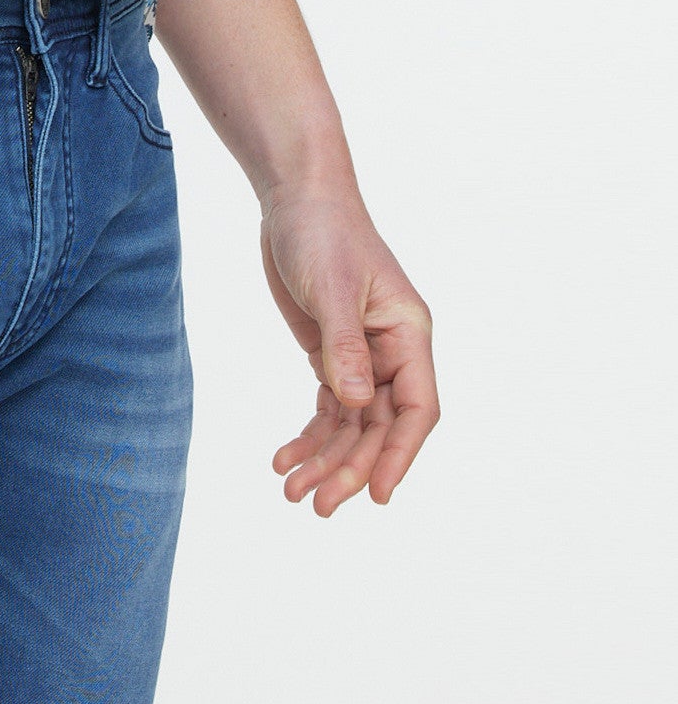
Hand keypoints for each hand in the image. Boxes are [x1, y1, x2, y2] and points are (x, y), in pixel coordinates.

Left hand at [259, 189, 438, 514]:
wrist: (294, 197)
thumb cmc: (322, 230)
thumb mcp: (333, 287)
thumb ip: (345, 346)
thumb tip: (358, 405)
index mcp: (408, 334)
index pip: (417, 408)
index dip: (401, 455)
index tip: (379, 495)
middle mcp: (391, 351)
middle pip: (380, 427)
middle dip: (351, 468)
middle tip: (316, 506)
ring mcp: (362, 356)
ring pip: (352, 425)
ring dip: (325, 460)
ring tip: (290, 492)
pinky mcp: (332, 353)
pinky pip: (329, 408)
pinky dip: (310, 435)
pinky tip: (285, 459)